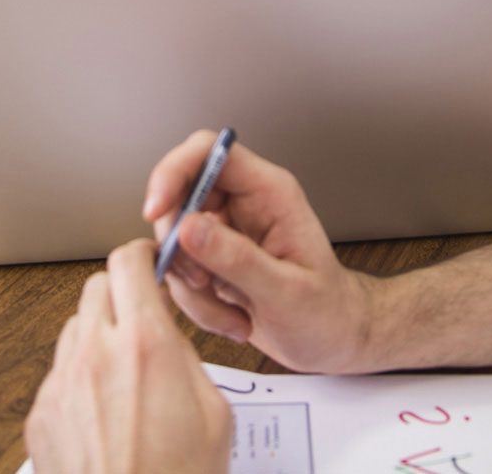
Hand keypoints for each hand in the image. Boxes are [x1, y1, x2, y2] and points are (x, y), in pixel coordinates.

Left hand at [25, 240, 231, 473]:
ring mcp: (61, 385)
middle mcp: (95, 356)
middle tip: (141, 319)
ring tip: (126, 379)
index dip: (141, 257)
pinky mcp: (41, 416)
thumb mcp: (216, 415)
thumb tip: (172, 345)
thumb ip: (188, 361)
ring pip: (74, 331)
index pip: (128, 263)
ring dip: (98, 339)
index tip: (148, 263)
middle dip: (120, 296)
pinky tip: (105, 416)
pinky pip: (58, 376)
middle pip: (96, 289)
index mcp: (145, 346)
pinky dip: (79, 382)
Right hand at [147, 132, 379, 373]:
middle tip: (202, 283)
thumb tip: (189, 228)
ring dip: (191, 287)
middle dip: (178, 246)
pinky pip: (180, 272)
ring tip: (231, 312)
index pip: (209, 151)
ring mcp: (225, 232)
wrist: (335, 340)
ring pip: (174, 241)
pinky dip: (195, 304)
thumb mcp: (287, 291)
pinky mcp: (212, 260)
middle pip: (179, 197)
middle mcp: (243, 205)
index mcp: (269, 193)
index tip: (156, 210)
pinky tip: (230, 317)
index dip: (174, 171)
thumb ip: (237, 258)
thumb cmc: (328, 313)